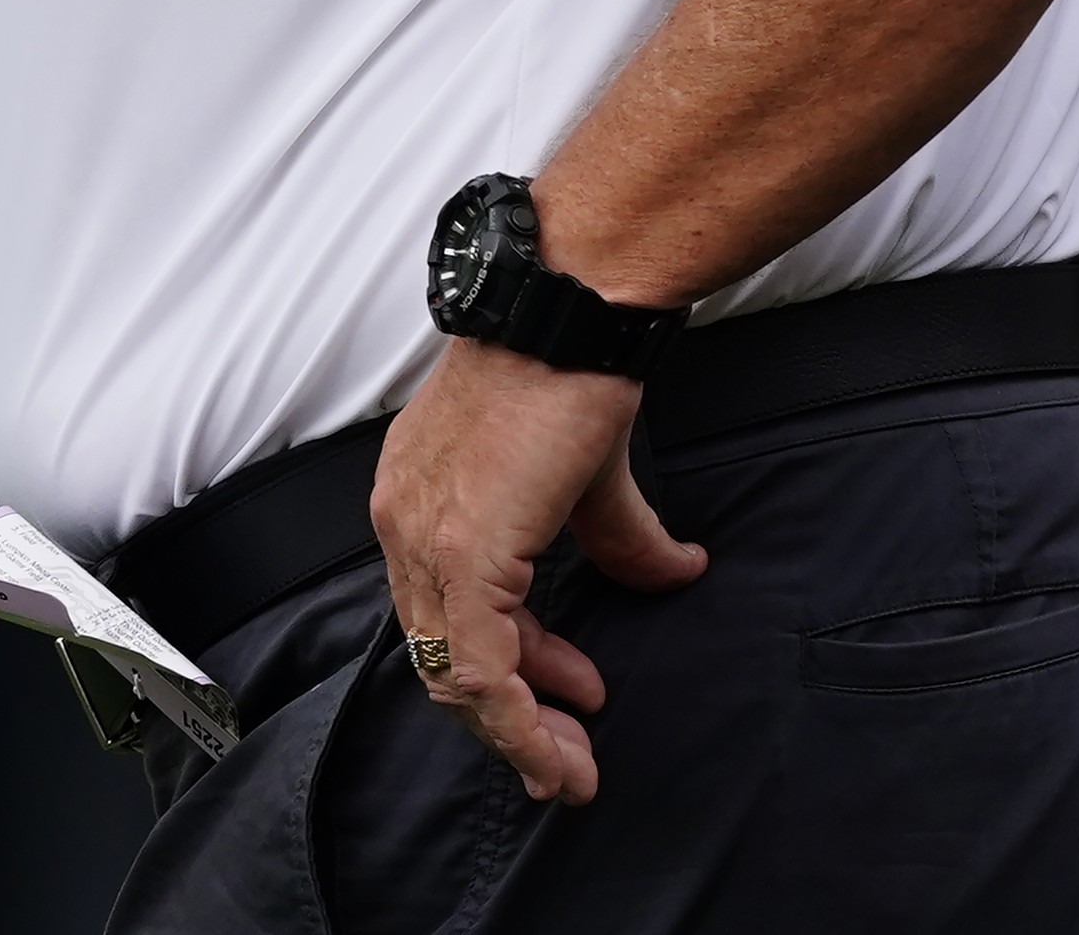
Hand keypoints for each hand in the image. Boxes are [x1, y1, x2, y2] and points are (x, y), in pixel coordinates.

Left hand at [369, 338, 707, 806]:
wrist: (572, 312)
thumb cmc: (570, 368)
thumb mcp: (590, 476)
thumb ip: (616, 538)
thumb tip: (674, 571)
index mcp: (419, 499)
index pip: (440, 612)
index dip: (502, 668)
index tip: (562, 697)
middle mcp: (404, 521)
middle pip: (439, 653)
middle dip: (508, 716)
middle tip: (563, 753)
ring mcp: (425, 538)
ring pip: (453, 674)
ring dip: (516, 733)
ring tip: (570, 765)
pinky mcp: (462, 553)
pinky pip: (477, 666)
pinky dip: (517, 720)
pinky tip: (561, 746)